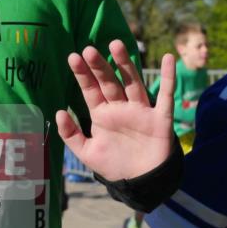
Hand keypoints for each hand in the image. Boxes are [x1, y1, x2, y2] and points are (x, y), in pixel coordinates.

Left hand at [56, 40, 175, 182]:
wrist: (142, 183)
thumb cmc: (114, 165)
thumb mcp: (87, 152)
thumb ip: (71, 135)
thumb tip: (58, 112)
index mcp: (102, 114)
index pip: (91, 90)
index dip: (83, 74)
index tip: (73, 57)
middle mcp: (120, 108)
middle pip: (109, 82)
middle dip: (99, 67)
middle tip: (89, 49)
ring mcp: (140, 110)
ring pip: (132, 83)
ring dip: (126, 64)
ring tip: (116, 45)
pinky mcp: (160, 118)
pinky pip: (165, 96)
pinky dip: (168, 78)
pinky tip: (169, 59)